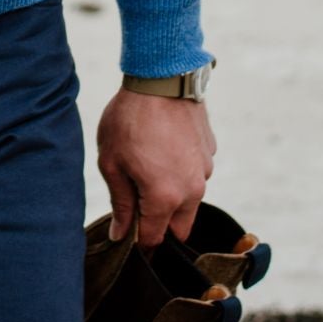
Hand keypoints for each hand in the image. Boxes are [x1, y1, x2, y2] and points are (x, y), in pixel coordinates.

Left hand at [95, 91, 215, 249]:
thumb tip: (120, 235)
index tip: (128, 238)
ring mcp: (205, 170)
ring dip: (173, 196)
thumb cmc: (129, 120)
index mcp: (165, 199)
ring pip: (190, 199)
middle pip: (180, 227)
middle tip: (137, 202)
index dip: (139, 244)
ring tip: (148, 166)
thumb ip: (120, 203)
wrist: (161, 77)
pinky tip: (163, 148)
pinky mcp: (210, 151)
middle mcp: (192, 190)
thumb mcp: (112, 162)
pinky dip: (182, 170)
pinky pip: (196, 172)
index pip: (154, 239)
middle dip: (161, 224)